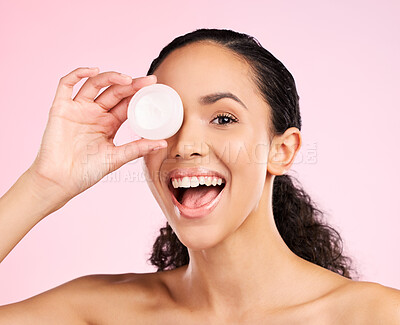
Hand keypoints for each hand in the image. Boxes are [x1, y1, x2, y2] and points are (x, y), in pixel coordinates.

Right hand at [28, 67, 166, 205]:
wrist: (60, 181)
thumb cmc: (87, 172)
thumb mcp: (116, 158)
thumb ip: (137, 149)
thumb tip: (163, 143)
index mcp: (109, 123)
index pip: (126, 103)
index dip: (138, 94)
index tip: (153, 87)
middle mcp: (95, 113)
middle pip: (114, 92)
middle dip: (130, 84)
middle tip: (147, 81)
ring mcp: (78, 109)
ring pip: (94, 84)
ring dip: (110, 78)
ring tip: (126, 79)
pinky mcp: (61, 108)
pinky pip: (66, 85)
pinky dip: (77, 74)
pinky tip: (93, 71)